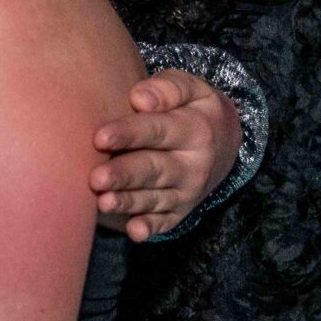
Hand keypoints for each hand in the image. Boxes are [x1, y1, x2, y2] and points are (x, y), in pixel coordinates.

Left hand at [92, 67, 238, 240]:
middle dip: (124, 175)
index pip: (158, 130)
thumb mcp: (190, 88)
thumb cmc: (191, 107)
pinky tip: (135, 232)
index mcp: (195, 130)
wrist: (224, 140)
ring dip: (130, 202)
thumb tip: (140, 98)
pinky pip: (166, 221)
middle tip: (95, 178)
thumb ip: (167, 88)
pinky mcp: (180, 210)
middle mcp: (194, 164)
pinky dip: (151, 227)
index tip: (99, 137)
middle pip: (154, 169)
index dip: (128, 134)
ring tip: (104, 202)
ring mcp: (187, 191)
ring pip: (155, 197)